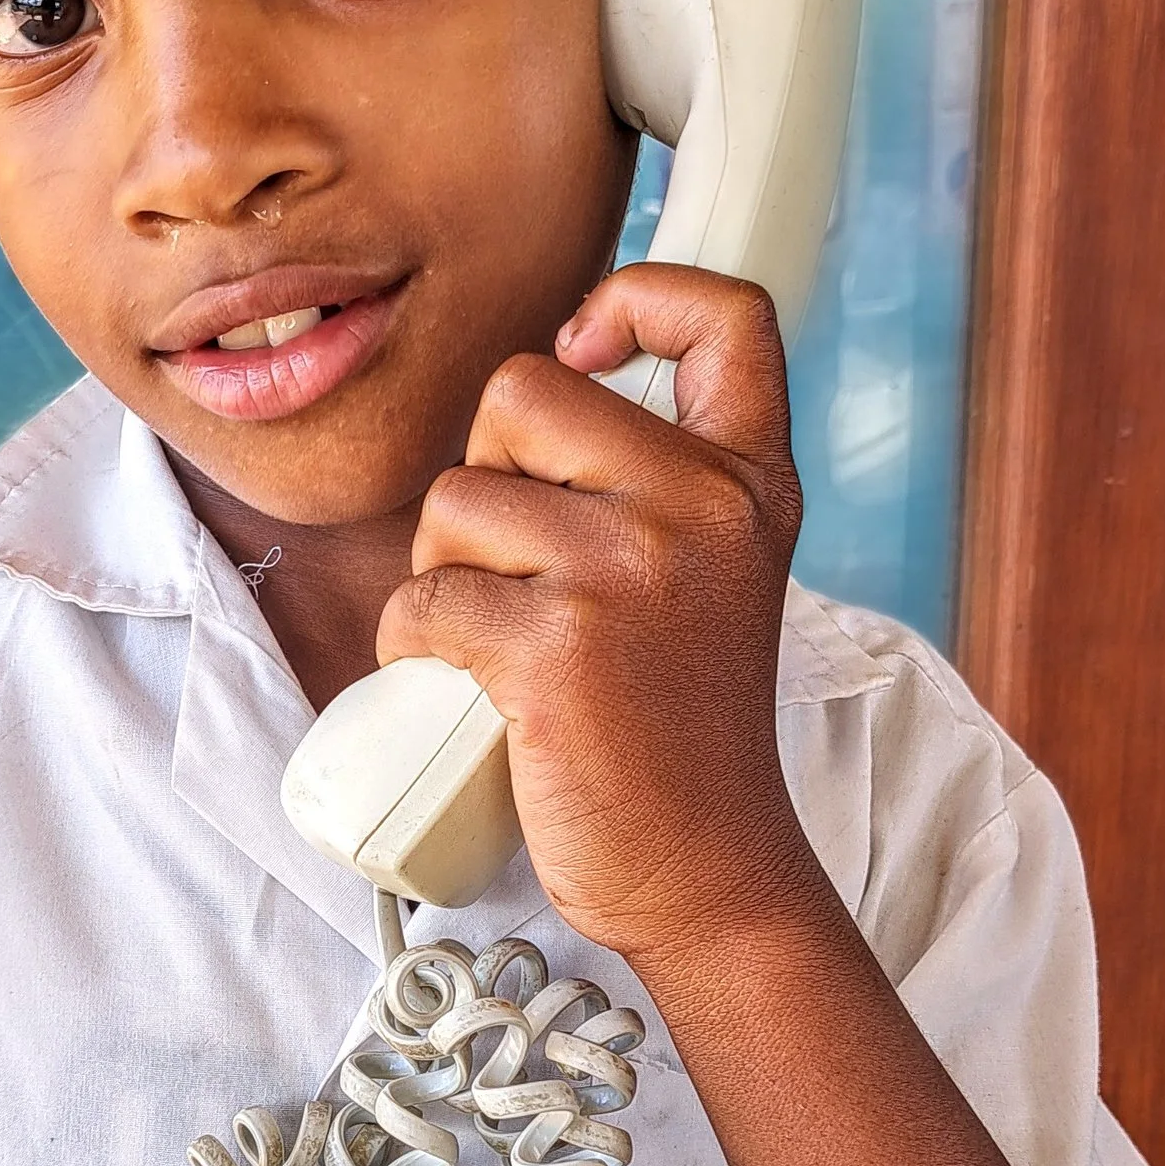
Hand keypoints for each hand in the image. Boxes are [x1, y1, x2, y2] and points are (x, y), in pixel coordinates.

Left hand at [378, 263, 823, 961]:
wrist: (706, 870)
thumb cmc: (681, 729)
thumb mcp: (715, 575)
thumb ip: (660, 479)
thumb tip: (550, 377)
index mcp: (748, 482)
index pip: (724, 315)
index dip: (637, 295)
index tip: (583, 344)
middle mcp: (702, 509)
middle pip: (521, 391)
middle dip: (485, 473)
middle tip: (520, 566)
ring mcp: (629, 573)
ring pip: (454, 500)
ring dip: (445, 572)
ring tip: (503, 641)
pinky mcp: (555, 649)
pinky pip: (422, 601)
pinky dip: (416, 647)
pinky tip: (468, 689)